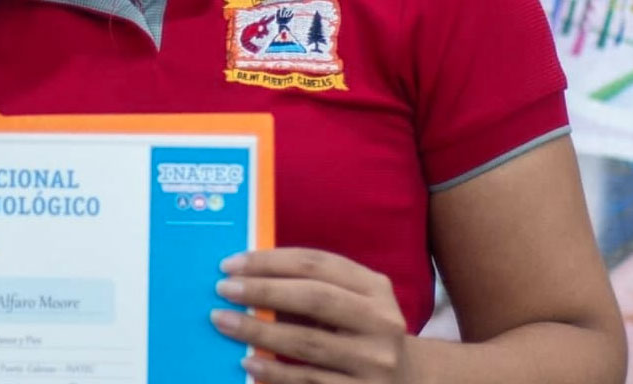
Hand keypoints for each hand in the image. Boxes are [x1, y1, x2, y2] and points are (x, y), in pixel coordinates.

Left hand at [209, 247, 412, 382]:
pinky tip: (248, 361)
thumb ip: (309, 286)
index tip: (230, 264)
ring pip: (308, 342)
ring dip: (259, 331)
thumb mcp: (350, 302)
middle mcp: (381, 322)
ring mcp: (375, 362)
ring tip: (223, 322)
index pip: (316, 263)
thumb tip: (245, 275)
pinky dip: (275, 372)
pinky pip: (309, 381)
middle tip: (223, 289)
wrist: (409, 383)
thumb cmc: (359, 333)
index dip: (270, 261)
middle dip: (263, 291)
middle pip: (314, 298)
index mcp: (374, 288)